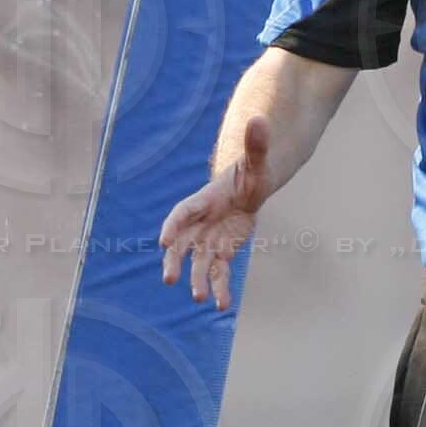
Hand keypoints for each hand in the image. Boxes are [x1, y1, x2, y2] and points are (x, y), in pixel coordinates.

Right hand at [158, 117, 273, 312]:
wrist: (249, 188)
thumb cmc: (250, 172)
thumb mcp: (257, 160)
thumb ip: (257, 144)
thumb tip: (260, 119)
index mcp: (203, 200)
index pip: (183, 213)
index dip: (173, 226)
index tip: (165, 241)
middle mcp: (200, 223)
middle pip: (182, 244)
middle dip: (176, 261)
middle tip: (169, 278)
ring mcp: (209, 240)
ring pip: (198, 263)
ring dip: (198, 281)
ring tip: (201, 298)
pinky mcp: (221, 252)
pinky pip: (218, 273)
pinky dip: (220, 289)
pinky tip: (222, 306)